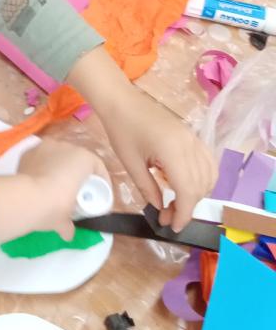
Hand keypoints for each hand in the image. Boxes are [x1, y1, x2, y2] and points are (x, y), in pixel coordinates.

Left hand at [0, 140, 108, 242]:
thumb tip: (67, 233)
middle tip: (74, 190)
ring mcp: (44, 146)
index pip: (97, 166)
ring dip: (57, 168)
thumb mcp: (65, 220)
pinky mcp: (28, 151)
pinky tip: (37, 180)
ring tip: (53, 185)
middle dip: (76, 173)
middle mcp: (65, 147)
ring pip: (56, 156)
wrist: (26, 198)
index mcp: (83, 159)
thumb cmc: (55, 206)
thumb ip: (69, 225)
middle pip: (75, 159)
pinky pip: (39, 158)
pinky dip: (40, 167)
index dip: (99, 181)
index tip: (97, 194)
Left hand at [67, 47, 216, 231]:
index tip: (174, 227)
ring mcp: (194, 138)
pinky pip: (208, 162)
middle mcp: (189, 145)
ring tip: (175, 202)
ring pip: (208, 176)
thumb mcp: (130, 164)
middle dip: (186, 206)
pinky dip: (203, 178)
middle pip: (200, 186)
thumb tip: (161, 209)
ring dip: (196, 194)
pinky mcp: (193, 136)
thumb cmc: (121, 130)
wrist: (122, 101)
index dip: (183, 213)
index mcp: (172, 151)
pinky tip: (186, 185)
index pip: (188, 191)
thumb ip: (148, 188)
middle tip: (167, 216)